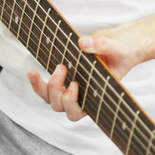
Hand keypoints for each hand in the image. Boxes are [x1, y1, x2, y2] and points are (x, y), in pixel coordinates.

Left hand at [26, 23, 148, 120]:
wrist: (119, 44)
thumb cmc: (122, 52)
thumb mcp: (116, 48)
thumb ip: (101, 45)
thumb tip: (82, 42)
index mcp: (95, 98)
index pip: (78, 112)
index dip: (70, 103)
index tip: (74, 84)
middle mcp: (82, 98)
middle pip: (60, 106)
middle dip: (56, 89)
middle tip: (62, 67)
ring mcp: (71, 90)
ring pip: (50, 100)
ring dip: (41, 88)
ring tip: (37, 72)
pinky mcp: (63, 78)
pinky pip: (46, 88)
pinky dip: (38, 82)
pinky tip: (32, 73)